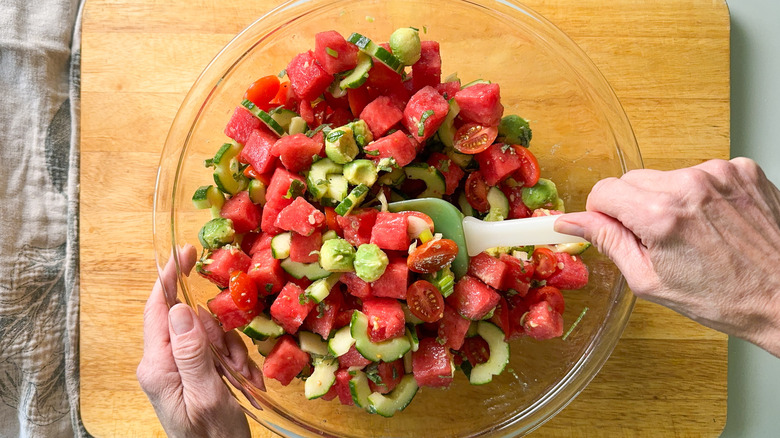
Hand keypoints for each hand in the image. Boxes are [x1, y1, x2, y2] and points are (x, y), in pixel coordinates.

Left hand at [137, 245, 256, 437]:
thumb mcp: (207, 394)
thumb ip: (191, 352)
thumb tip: (179, 309)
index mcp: (158, 366)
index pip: (158, 310)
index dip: (170, 278)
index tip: (185, 252)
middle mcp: (163, 363)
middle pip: (192, 321)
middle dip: (220, 335)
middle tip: (233, 363)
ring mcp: (179, 367)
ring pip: (210, 334)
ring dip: (231, 352)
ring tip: (240, 378)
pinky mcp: (195, 372)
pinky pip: (218, 350)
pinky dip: (236, 362)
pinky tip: (244, 382)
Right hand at [555, 158, 779, 356]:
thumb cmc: (724, 298)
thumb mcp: (649, 280)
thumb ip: (607, 242)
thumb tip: (572, 222)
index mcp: (661, 215)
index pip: (604, 191)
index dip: (603, 214)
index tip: (615, 228)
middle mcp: (690, 185)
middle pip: (633, 180)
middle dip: (635, 207)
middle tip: (659, 239)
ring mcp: (720, 173)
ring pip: (666, 176)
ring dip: (669, 199)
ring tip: (694, 233)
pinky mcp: (742, 170)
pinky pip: (700, 173)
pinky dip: (700, 194)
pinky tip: (715, 222)